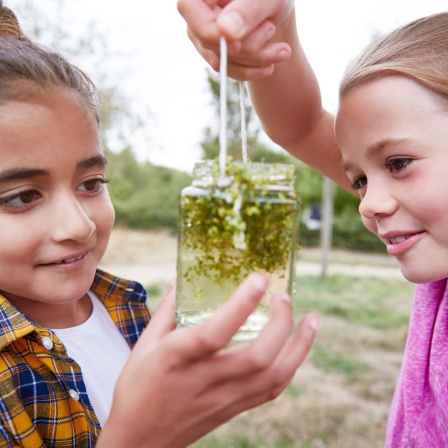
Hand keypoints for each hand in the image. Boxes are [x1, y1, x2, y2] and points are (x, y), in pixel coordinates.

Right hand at [98, 272, 317, 447]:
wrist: (140, 440)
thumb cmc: (139, 387)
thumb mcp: (145, 344)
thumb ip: (169, 309)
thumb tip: (183, 278)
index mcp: (178, 358)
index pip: (215, 332)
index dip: (241, 304)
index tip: (260, 278)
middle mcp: (205, 379)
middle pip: (258, 357)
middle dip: (281, 323)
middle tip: (283, 296)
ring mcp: (224, 398)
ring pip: (274, 377)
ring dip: (298, 346)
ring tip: (310, 319)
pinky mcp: (234, 409)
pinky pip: (272, 390)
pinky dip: (291, 365)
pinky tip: (298, 346)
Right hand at [177, 0, 295, 79]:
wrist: (274, 6)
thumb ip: (248, 10)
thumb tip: (225, 31)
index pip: (194, 15)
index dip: (217, 35)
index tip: (243, 41)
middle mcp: (193, 10)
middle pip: (210, 41)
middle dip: (248, 47)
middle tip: (272, 30)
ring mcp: (199, 32)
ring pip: (220, 59)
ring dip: (256, 59)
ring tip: (283, 49)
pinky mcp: (210, 50)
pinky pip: (225, 69)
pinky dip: (251, 70)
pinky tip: (271, 64)